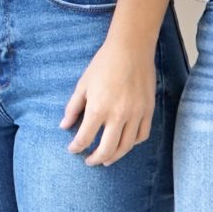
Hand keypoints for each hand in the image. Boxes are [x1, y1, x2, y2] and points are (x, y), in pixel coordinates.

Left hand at [62, 40, 156, 165]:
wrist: (131, 50)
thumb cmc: (103, 64)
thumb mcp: (83, 84)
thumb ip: (73, 107)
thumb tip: (64, 126)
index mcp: (98, 108)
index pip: (85, 138)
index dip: (76, 147)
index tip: (73, 149)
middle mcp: (118, 115)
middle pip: (107, 149)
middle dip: (96, 159)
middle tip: (89, 161)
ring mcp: (136, 114)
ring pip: (126, 146)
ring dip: (115, 156)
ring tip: (107, 160)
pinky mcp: (148, 111)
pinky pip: (142, 135)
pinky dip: (132, 143)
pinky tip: (124, 144)